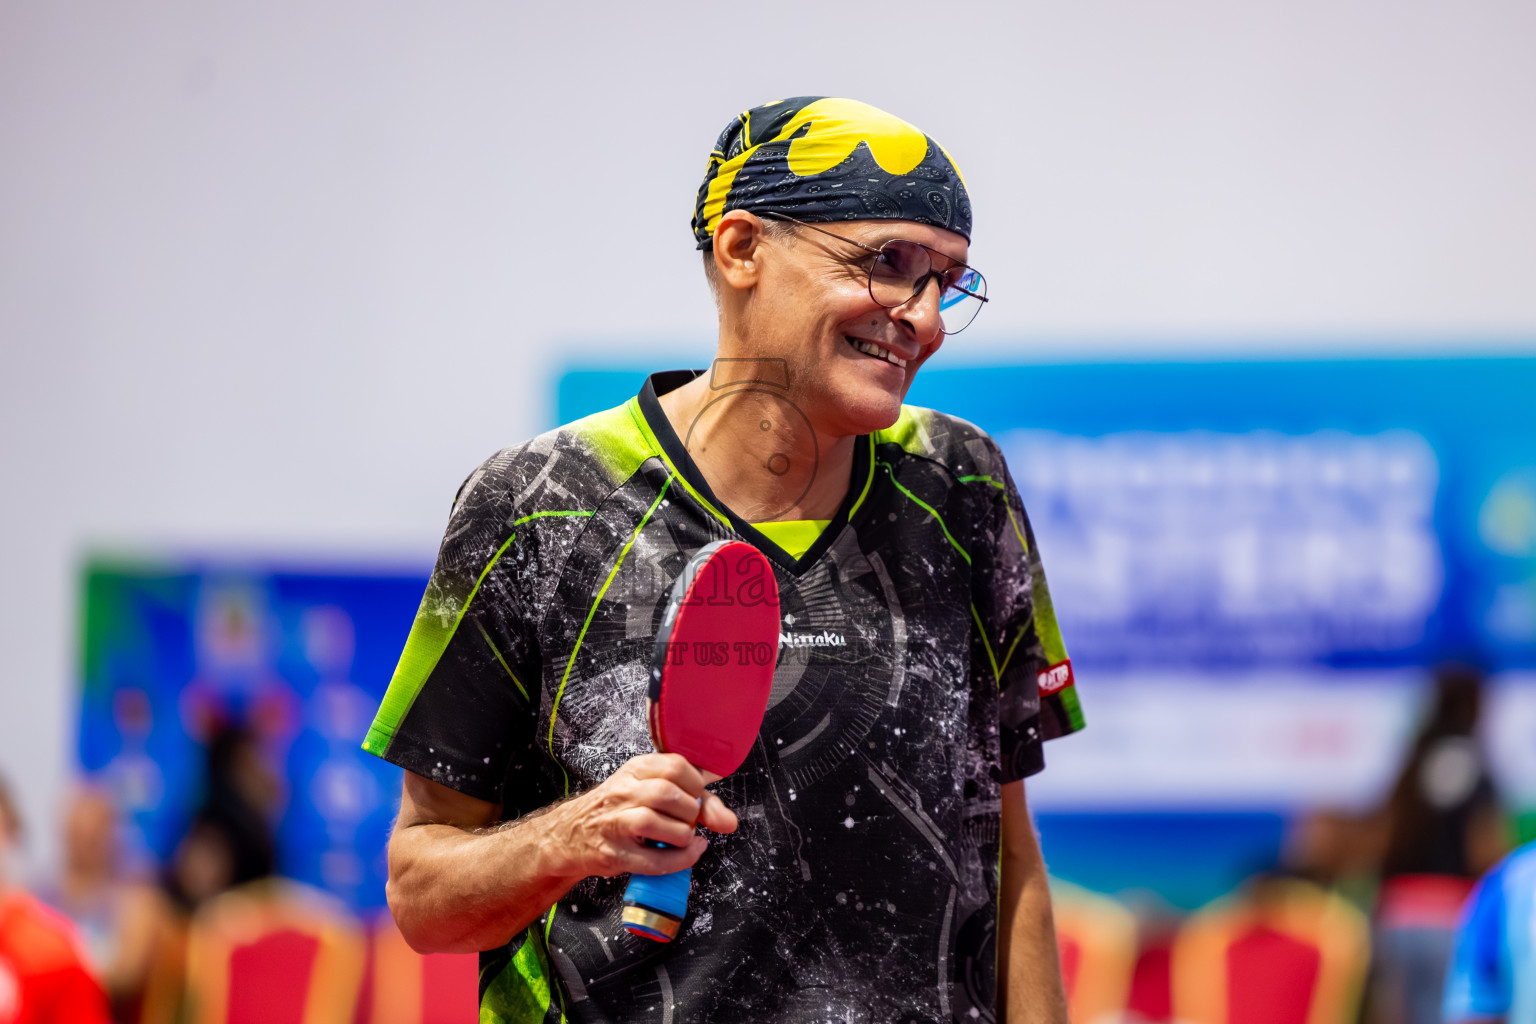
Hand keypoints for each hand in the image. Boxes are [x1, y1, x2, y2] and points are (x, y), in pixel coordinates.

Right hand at [546, 753, 737, 878]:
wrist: (569, 835)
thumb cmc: (616, 810)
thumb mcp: (647, 791)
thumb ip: (692, 798)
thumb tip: (728, 820)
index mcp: (635, 770)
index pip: (676, 765)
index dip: (697, 784)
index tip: (698, 797)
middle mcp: (624, 792)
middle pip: (669, 793)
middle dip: (691, 811)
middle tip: (690, 820)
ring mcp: (617, 824)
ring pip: (660, 824)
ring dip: (684, 835)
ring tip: (683, 837)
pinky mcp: (616, 854)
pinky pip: (656, 861)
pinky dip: (680, 860)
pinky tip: (687, 853)